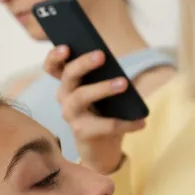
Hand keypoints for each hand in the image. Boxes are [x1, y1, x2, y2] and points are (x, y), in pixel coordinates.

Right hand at [44, 46, 145, 172]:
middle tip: (101, 55)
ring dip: (103, 88)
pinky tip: (141, 122)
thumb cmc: (104, 112)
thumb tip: (118, 68)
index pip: (53, 66)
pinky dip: (126, 123)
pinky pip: (105, 125)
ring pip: (81, 96)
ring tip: (124, 83)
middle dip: (83, 63)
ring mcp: (71, 115)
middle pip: (68, 76)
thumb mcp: (103, 91)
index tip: (65, 47)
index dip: (55, 56)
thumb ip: (104, 77)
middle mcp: (64, 97)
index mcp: (68, 83)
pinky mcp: (82, 133)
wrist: (101, 147)